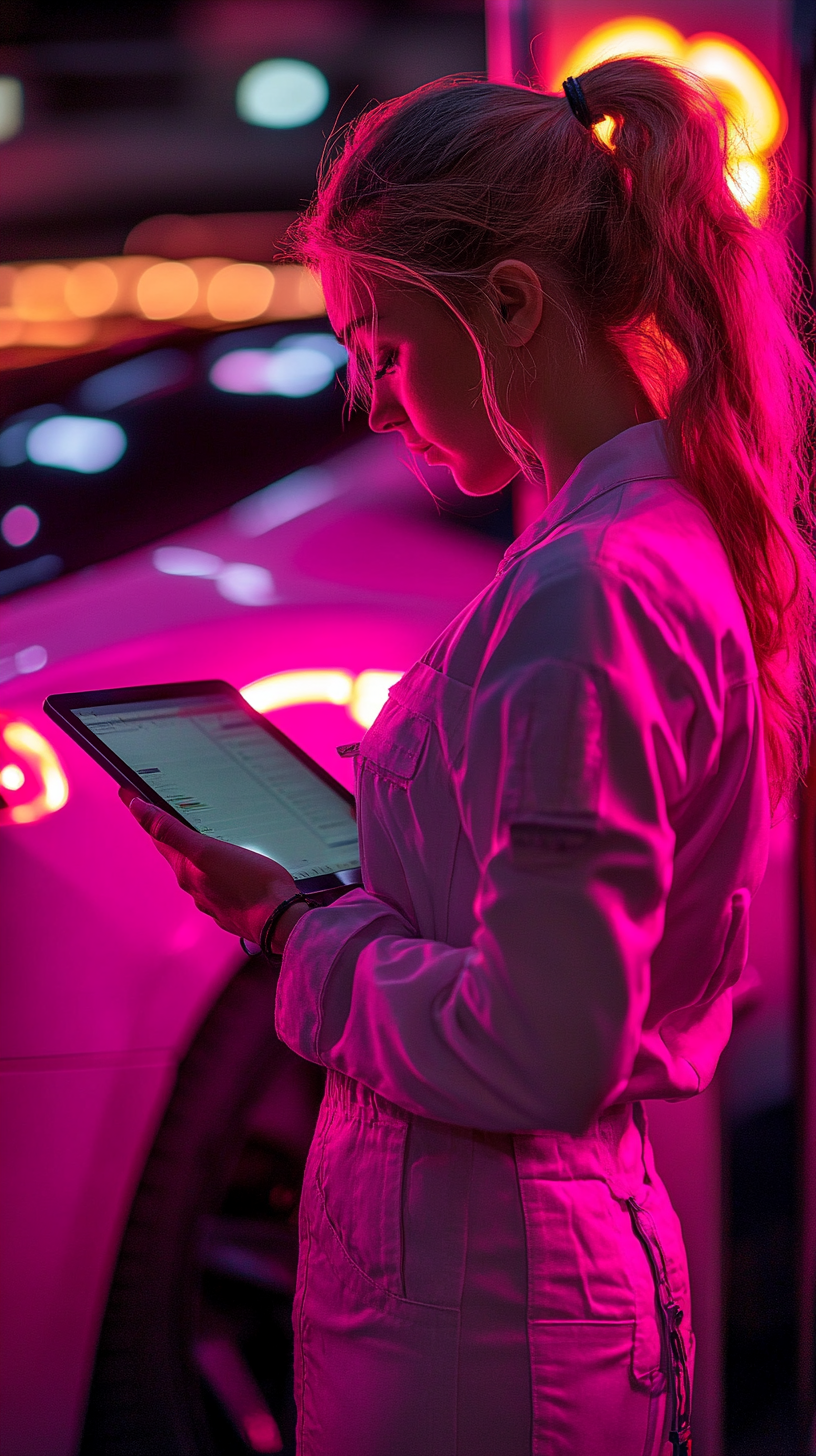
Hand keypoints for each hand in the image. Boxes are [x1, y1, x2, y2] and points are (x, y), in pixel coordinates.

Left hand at [120, 787, 300, 945]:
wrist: (281, 921)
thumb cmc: (248, 883)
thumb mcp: (207, 850)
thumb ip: (171, 831)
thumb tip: (136, 807)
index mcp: (186, 870)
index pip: (157, 836)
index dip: (144, 813)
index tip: (129, 793)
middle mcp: (195, 887)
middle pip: (176, 853)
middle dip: (169, 831)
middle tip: (162, 809)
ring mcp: (214, 899)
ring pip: (199, 869)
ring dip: (195, 852)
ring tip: (198, 835)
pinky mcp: (234, 906)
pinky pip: (219, 882)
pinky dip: (216, 870)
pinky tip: (229, 867)